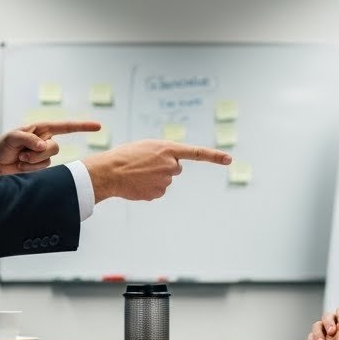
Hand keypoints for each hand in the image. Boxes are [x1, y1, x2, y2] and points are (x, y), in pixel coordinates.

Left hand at [0, 120, 101, 176]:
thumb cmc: (3, 146)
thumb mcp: (13, 138)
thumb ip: (28, 139)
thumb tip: (43, 144)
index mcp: (42, 129)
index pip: (66, 127)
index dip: (83, 126)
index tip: (98, 126)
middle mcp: (45, 141)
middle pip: (55, 148)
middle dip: (38, 153)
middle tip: (22, 154)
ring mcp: (43, 155)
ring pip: (48, 159)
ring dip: (32, 161)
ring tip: (19, 159)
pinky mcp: (40, 167)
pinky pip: (43, 169)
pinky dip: (30, 168)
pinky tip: (20, 165)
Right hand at [83, 140, 231, 201]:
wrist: (109, 172)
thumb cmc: (124, 156)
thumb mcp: (146, 146)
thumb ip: (163, 152)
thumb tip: (173, 165)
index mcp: (168, 149)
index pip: (196, 153)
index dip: (214, 156)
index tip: (229, 159)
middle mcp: (170, 165)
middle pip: (176, 168)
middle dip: (164, 167)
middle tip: (145, 165)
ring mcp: (165, 181)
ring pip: (165, 180)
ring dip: (155, 178)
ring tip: (137, 174)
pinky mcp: (158, 193)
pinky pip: (158, 191)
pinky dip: (149, 188)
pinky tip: (137, 184)